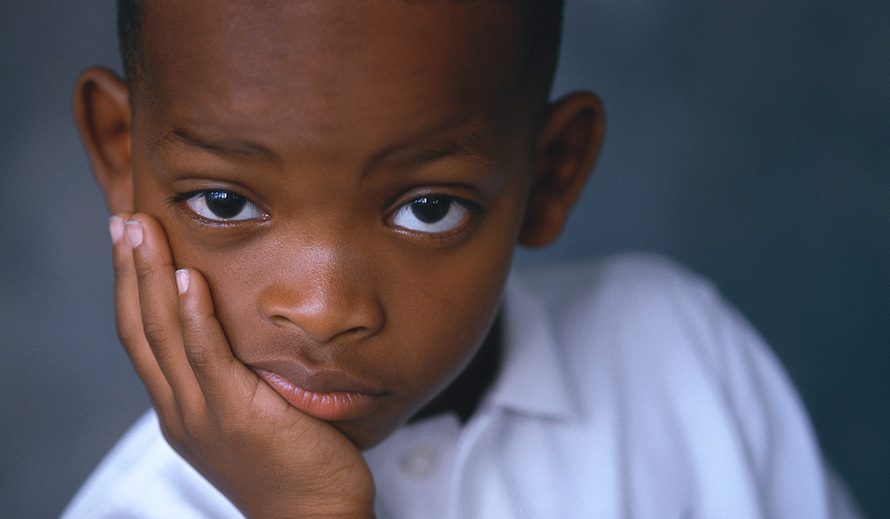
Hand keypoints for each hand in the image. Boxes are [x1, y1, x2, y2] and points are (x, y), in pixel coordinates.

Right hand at [109, 213, 374, 518]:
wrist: (313, 516)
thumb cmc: (292, 465)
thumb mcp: (249, 415)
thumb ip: (235, 376)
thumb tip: (246, 330)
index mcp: (180, 408)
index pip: (142, 338)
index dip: (130, 288)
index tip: (129, 243)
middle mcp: (179, 410)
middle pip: (139, 329)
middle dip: (128, 271)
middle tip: (123, 220)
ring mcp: (202, 414)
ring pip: (162, 335)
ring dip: (148, 277)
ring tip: (142, 230)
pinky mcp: (235, 415)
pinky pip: (206, 357)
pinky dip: (192, 315)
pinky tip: (186, 277)